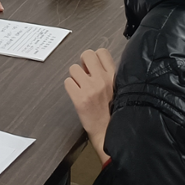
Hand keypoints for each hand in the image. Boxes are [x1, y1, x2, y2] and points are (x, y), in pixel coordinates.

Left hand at [63, 48, 117, 163]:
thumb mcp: (117, 89)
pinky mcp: (79, 98)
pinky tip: (76, 94)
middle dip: (83, 63)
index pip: (102, 52)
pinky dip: (70, 87)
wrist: (108, 132)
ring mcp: (90, 88)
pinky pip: (67, 82)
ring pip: (73, 68)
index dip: (95, 57)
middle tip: (84, 74)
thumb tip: (92, 64)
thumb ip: (108, 75)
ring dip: (75, 77)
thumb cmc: (113, 112)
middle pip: (87, 55)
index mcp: (113, 76)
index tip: (94, 67)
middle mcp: (102, 79)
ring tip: (81, 87)